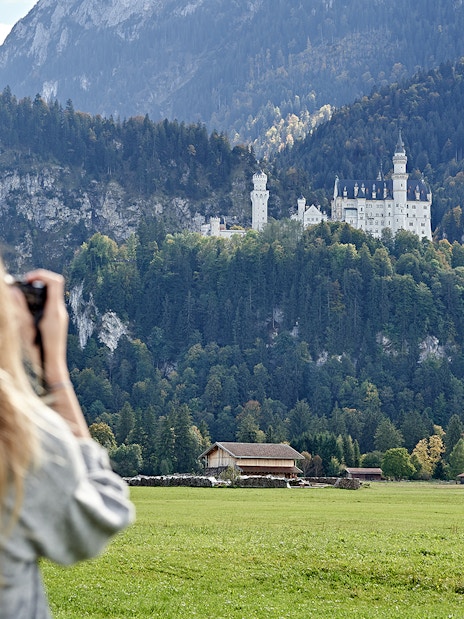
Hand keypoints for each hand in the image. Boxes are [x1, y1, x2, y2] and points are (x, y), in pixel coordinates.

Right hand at [23, 269, 69, 384]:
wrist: (51, 366)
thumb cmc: (38, 351)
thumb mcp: (25, 328)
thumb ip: (19, 309)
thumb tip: (13, 291)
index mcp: (55, 311)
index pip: (55, 282)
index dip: (41, 275)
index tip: (27, 279)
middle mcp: (60, 312)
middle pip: (54, 285)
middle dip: (38, 280)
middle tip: (22, 284)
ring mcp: (60, 316)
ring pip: (52, 294)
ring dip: (38, 290)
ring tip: (22, 294)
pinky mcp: (57, 321)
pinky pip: (50, 303)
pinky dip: (39, 300)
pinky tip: (28, 307)